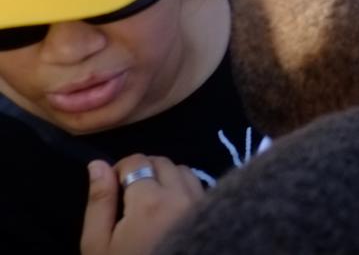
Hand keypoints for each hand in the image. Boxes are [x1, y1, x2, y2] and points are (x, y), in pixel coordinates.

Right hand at [80, 155, 203, 254]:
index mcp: (150, 199)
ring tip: (150, 205)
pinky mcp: (213, 211)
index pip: (137, 161)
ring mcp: (201, 202)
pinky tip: (170, 213)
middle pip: (162, 162)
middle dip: (143, 171)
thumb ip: (99, 202)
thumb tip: (98, 165)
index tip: (113, 190)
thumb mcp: (98, 244)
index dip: (120, 170)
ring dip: (166, 178)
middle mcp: (181, 193)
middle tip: (129, 198)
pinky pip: (198, 188)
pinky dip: (184, 190)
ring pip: (184, 172)